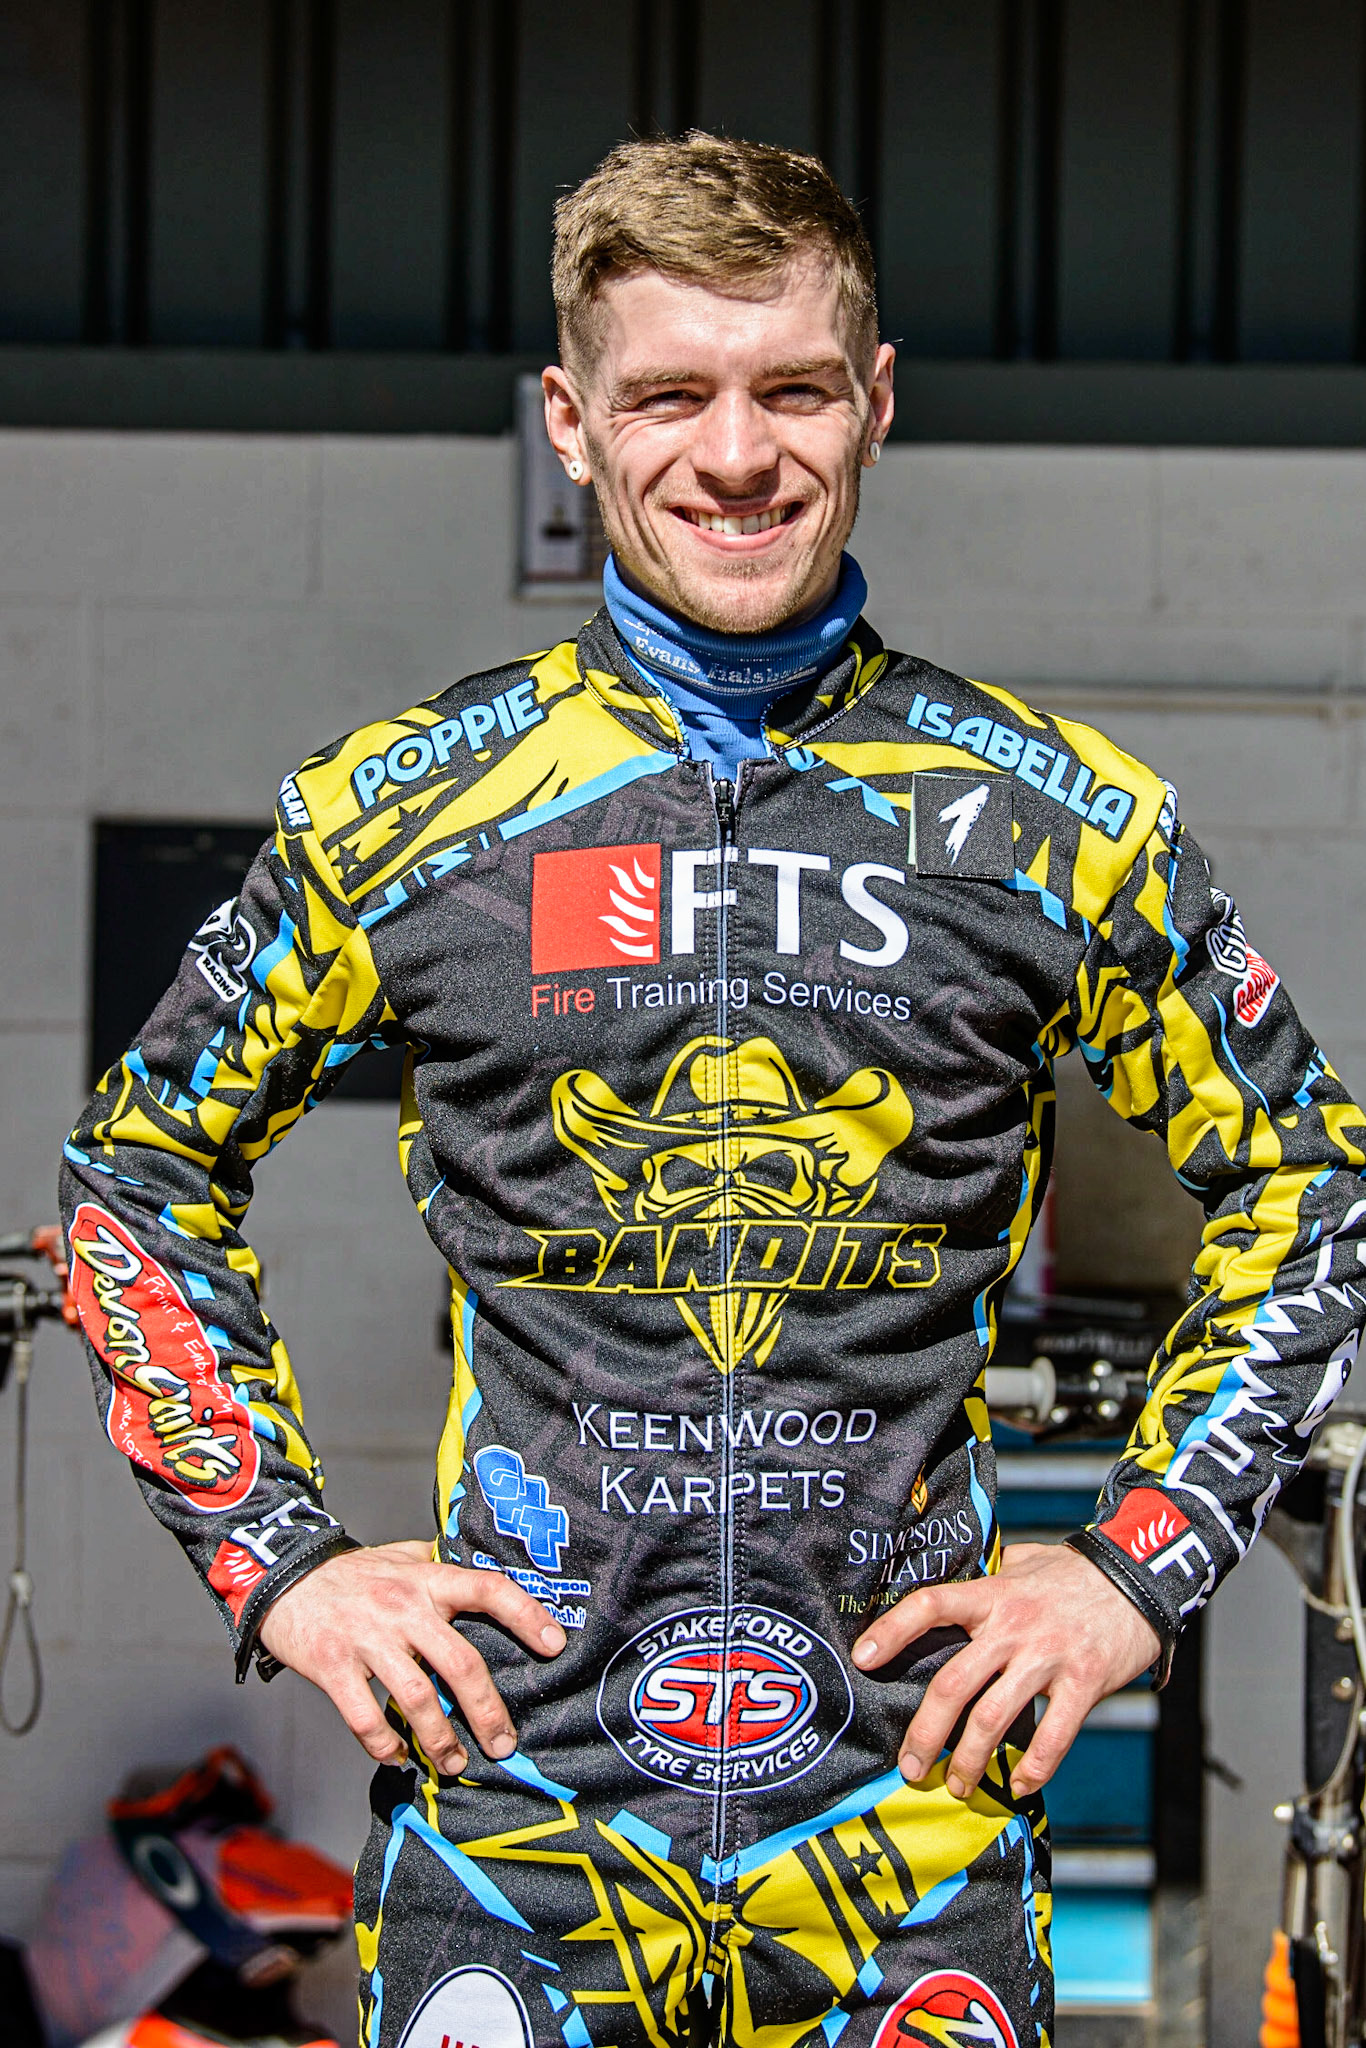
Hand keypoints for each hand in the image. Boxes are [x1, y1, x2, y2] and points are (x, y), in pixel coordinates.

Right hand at [257, 1540, 565, 1773]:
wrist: (282, 1576)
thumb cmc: (350, 1572)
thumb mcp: (399, 1556)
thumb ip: (437, 1566)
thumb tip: (483, 1576)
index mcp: (427, 1578)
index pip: (488, 1589)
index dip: (526, 1615)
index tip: (556, 1645)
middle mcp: (403, 1608)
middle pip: (461, 1664)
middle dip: (488, 1712)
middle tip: (504, 1745)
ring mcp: (367, 1638)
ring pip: (417, 1699)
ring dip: (441, 1740)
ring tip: (456, 1763)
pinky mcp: (332, 1666)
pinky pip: (365, 1718)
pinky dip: (385, 1746)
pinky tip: (399, 1757)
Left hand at [851, 1541, 1160, 1800]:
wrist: (1139, 1578)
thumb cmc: (1072, 1574)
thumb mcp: (1023, 1563)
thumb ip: (987, 1580)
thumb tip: (946, 1595)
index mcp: (993, 1593)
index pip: (930, 1605)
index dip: (892, 1631)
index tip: (862, 1659)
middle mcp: (1014, 1625)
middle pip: (953, 1683)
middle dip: (925, 1733)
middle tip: (910, 1767)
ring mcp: (1049, 1656)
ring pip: (994, 1718)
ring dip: (968, 1760)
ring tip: (955, 1785)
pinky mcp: (1085, 1682)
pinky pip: (1053, 1736)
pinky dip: (1032, 1768)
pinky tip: (1017, 1784)